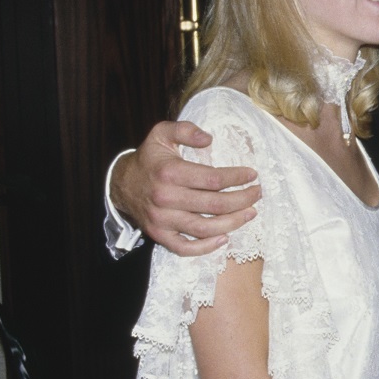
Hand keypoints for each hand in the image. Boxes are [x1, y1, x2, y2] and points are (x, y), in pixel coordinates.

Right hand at [115, 120, 259, 255]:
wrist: (121, 184)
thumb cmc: (150, 158)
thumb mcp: (161, 134)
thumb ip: (184, 130)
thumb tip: (208, 139)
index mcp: (169, 173)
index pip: (213, 179)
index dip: (237, 177)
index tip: (252, 175)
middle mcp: (165, 198)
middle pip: (215, 205)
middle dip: (243, 200)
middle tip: (257, 194)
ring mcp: (162, 220)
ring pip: (205, 229)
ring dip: (233, 223)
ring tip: (251, 213)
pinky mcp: (159, 235)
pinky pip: (185, 248)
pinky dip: (207, 247)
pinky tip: (225, 237)